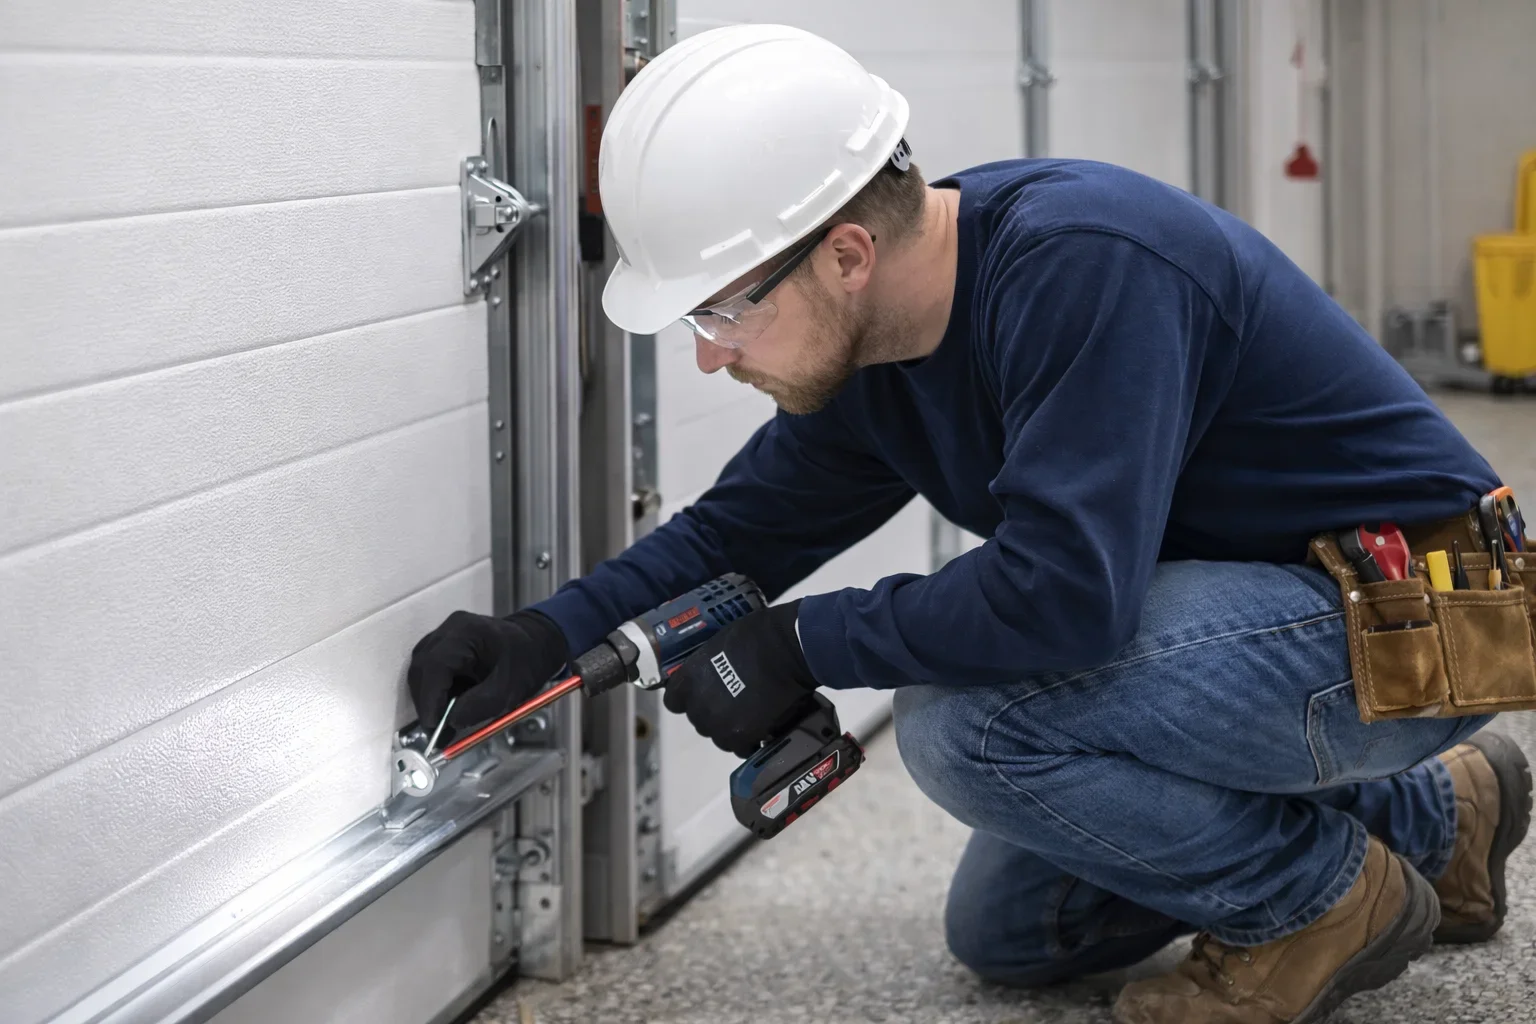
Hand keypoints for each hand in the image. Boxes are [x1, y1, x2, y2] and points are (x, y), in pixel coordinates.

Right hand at [407, 609, 568, 736]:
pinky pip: (430, 673)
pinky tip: (450, 708)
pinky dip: (437, 694)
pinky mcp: (444, 649)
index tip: (433, 725)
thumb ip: (481, 705)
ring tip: (446, 724)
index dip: (430, 698)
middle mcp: (450, 630)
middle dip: (428, 703)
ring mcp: (445, 637)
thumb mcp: (511, 688)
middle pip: (423, 669)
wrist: (537, 644)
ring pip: (422, 673)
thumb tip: (451, 721)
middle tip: (438, 733)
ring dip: (430, 700)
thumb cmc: (528, 659)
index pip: (435, 665)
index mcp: (467, 632)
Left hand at [663, 600, 817, 757]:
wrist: (786, 649)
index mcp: (689, 679)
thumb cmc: (756, 635)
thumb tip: (715, 676)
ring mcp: (720, 724)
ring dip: (730, 729)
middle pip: (699, 720)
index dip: (687, 700)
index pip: (673, 702)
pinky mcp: (743, 736)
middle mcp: (699, 705)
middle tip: (733, 702)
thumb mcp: (720, 645)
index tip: (701, 695)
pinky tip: (761, 728)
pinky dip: (749, 741)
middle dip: (713, 713)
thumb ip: (710, 666)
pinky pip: (741, 747)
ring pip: (719, 737)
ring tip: (749, 716)